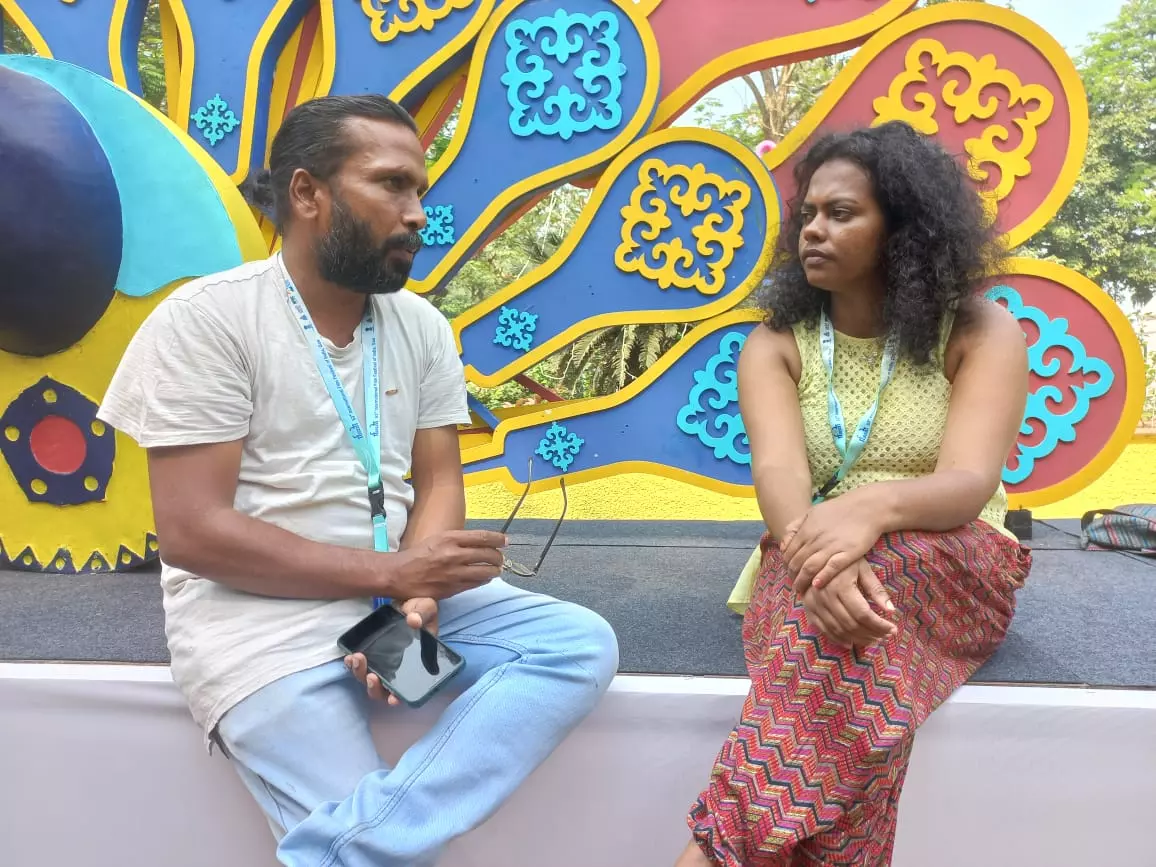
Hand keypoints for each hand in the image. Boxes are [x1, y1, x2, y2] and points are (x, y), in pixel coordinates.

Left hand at [345, 598, 437, 705]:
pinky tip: (349, 656)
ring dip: (360, 674)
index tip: (393, 699)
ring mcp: (382, 662)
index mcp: (415, 664)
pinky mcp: (370, 652)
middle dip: (374, 687)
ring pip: (368, 679)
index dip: (398, 697)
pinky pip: (360, 665)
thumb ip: (422, 614)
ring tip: (357, 658)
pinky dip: (353, 665)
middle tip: (371, 675)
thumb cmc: (421, 609)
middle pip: (382, 689)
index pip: (406, 688)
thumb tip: (414, 621)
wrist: (406, 601)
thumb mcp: (426, 608)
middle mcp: (397, 668)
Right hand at [392, 530, 506, 599]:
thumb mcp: (439, 539)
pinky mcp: (452, 588)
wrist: (399, 574)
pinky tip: (484, 578)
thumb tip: (482, 542)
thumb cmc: (419, 554)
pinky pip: (475, 584)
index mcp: (450, 538)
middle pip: (488, 555)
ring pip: (485, 572)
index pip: (483, 537)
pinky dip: (483, 580)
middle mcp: (453, 554)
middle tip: (500, 559)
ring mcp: (453, 573)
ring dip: (494, 571)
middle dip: (498, 557)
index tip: (505, 541)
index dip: (498, 539)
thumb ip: (459, 540)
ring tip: (496, 570)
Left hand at [781, 491, 884, 594]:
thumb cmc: (839, 510)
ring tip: (801, 590)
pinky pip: (831, 568)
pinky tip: (816, 585)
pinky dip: (822, 577)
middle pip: (797, 562)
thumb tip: (783, 545)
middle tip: (794, 585)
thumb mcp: (812, 513)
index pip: (789, 552)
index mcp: (806, 530)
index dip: (786, 565)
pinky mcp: (847, 553)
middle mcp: (816, 539)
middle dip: (792, 576)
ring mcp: (831, 546)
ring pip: (810, 567)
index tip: (788, 573)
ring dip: (803, 580)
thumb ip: (795, 527)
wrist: (866, 508)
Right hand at [799, 558, 894, 647]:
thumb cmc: (843, 561)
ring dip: (858, 639)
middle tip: (886, 636)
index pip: (863, 614)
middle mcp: (825, 597)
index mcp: (840, 586)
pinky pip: (823, 630)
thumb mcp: (862, 569)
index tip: (893, 629)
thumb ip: (876, 590)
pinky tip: (851, 643)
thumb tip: (891, 610)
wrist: (814, 555)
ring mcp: (814, 604)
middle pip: (851, 624)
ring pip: (839, 630)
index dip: (879, 625)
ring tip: (873, 640)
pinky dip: (838, 639)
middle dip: (871, 633)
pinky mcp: (808, 609)